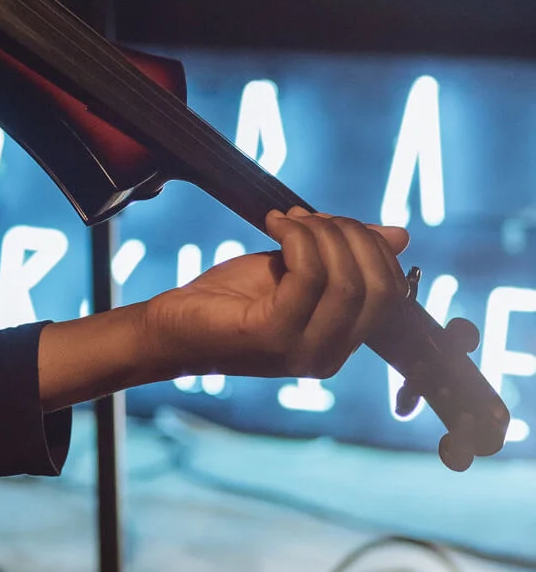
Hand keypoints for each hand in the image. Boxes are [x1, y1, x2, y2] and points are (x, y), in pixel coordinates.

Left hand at [142, 208, 409, 381]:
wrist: (172, 327)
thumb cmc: (231, 300)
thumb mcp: (296, 269)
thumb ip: (342, 255)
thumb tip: (398, 235)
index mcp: (342, 342)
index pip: (390, 292)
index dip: (370, 245)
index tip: (331, 220)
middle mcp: (331, 355)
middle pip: (376, 286)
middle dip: (350, 236)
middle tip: (310, 217)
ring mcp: (304, 350)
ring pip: (345, 281)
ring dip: (320, 234)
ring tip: (287, 220)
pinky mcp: (273, 335)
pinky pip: (308, 276)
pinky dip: (296, 238)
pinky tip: (274, 224)